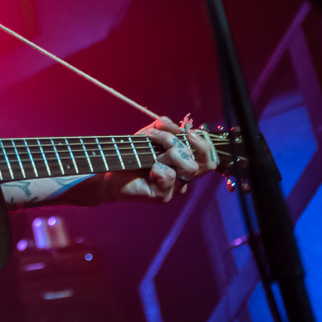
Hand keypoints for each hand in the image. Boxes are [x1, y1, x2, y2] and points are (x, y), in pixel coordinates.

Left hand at [99, 116, 217, 202]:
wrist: (112, 167)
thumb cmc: (134, 152)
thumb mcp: (151, 134)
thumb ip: (165, 125)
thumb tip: (174, 126)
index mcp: (185, 161)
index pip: (209, 157)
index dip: (204, 144)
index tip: (189, 133)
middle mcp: (184, 176)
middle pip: (200, 162)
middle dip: (175, 142)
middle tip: (153, 136)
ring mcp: (175, 187)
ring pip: (188, 167)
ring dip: (167, 152)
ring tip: (148, 151)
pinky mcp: (163, 195)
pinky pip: (170, 175)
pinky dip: (157, 166)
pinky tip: (147, 168)